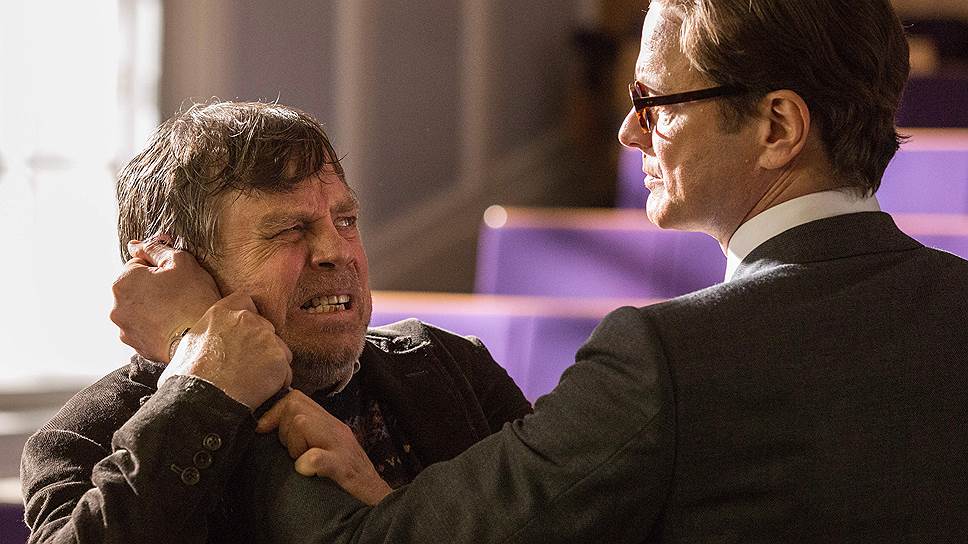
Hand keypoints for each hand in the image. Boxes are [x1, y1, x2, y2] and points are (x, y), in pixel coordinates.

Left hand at [110, 235, 220, 362]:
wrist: (202, 338)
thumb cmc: (193, 298)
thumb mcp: (180, 261)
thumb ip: (154, 248)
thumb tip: (135, 245)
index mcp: (123, 281)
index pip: (138, 265)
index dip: (159, 269)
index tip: (175, 279)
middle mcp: (117, 305)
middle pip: (136, 288)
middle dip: (153, 289)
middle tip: (177, 295)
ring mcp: (124, 327)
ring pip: (138, 309)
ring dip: (152, 308)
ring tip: (175, 313)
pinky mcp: (134, 345)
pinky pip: (143, 329)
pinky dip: (154, 326)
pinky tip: (172, 326)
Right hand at [167, 291, 292, 408]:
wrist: (202, 400)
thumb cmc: (188, 379)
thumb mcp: (186, 347)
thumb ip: (205, 336)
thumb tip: (202, 345)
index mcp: (221, 313)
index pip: (245, 301)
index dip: (249, 316)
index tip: (246, 332)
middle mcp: (246, 320)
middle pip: (265, 327)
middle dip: (261, 344)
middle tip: (249, 365)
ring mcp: (265, 338)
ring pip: (279, 349)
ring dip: (272, 363)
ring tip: (254, 382)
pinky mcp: (279, 359)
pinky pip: (285, 371)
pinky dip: (278, 382)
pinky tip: (261, 392)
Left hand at [257, 390, 391, 504]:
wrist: (380, 502)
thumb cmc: (350, 481)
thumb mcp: (328, 452)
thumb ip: (308, 438)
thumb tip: (271, 430)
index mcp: (330, 425)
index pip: (296, 399)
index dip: (275, 413)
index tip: (266, 433)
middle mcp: (336, 430)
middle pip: (295, 406)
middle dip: (283, 429)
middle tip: (292, 454)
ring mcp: (341, 447)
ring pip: (302, 423)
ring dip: (293, 445)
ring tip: (302, 464)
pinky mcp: (344, 468)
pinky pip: (317, 457)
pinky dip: (306, 463)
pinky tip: (307, 472)